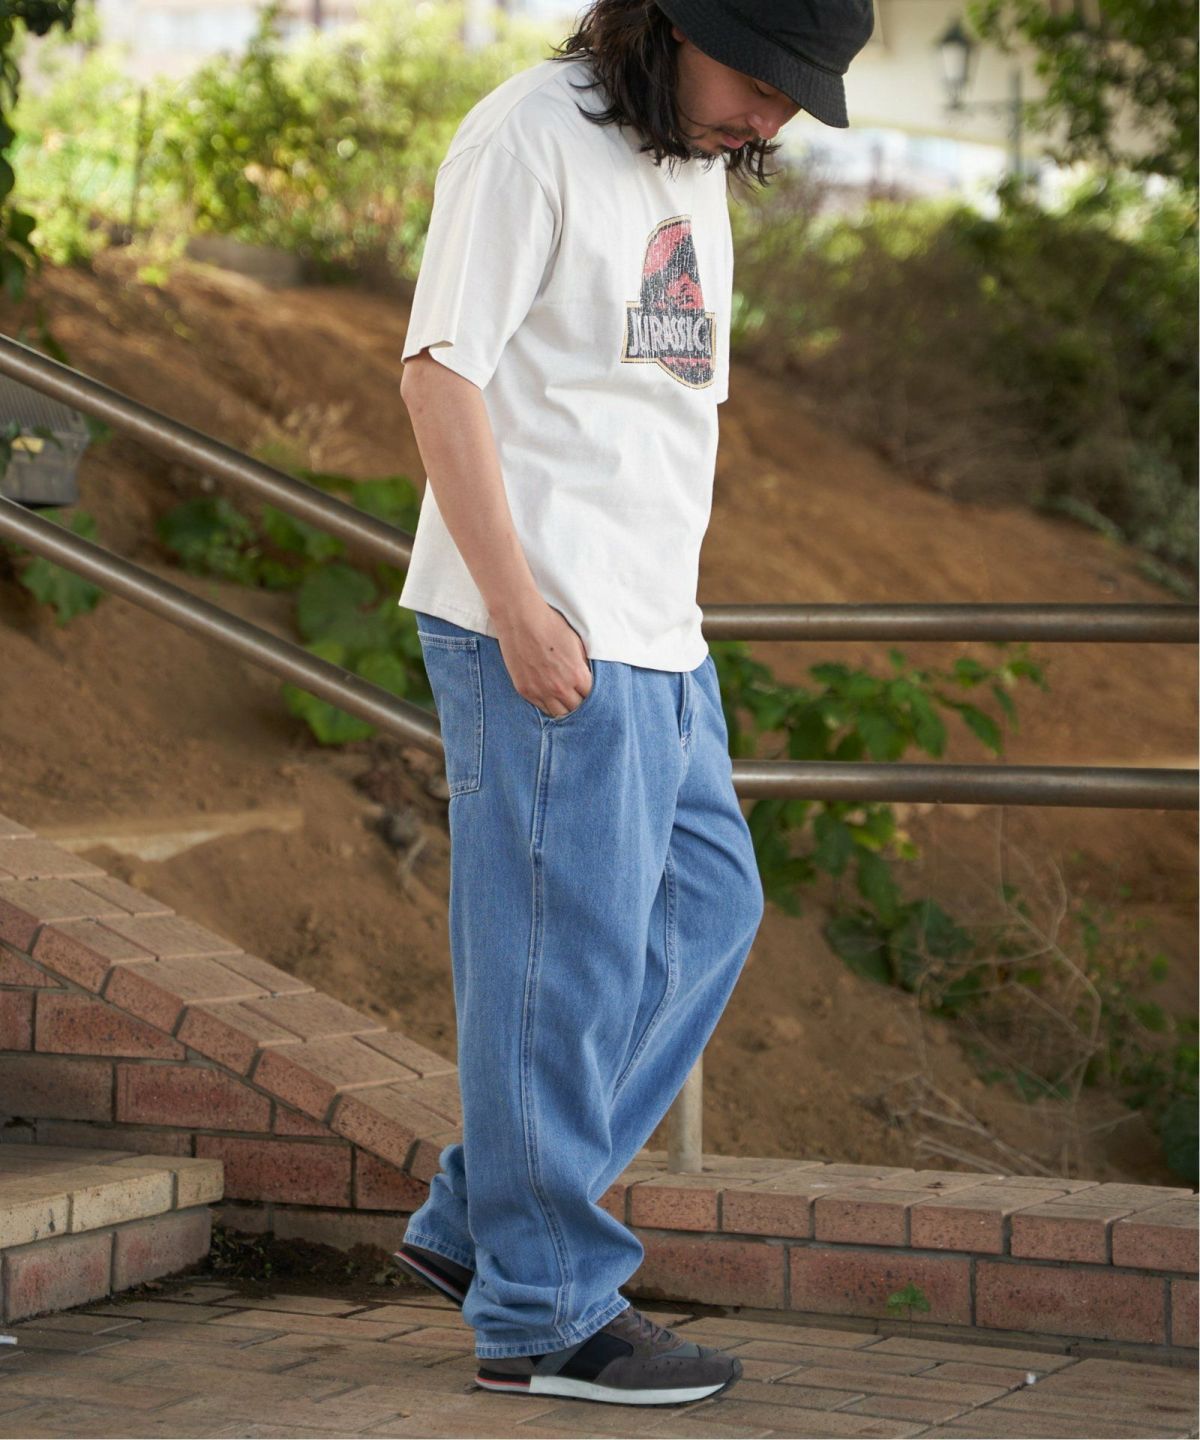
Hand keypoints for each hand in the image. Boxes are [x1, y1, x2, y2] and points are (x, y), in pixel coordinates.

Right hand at [493, 598, 591, 718]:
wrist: (521, 619)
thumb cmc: (550, 625)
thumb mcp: (576, 642)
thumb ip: (583, 663)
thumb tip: (587, 675)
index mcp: (577, 674)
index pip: (591, 697)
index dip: (591, 695)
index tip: (589, 692)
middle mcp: (560, 687)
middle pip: (576, 709)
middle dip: (579, 703)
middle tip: (578, 699)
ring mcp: (541, 691)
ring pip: (559, 714)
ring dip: (564, 709)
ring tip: (565, 702)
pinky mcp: (525, 690)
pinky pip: (541, 708)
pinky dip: (548, 706)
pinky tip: (551, 699)